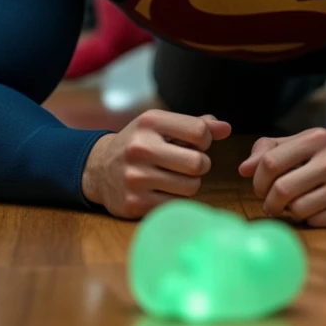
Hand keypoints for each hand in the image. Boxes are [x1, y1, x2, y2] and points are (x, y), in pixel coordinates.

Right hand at [82, 109, 231, 218]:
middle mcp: (140, 147)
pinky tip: (160, 190)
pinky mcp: (134, 203)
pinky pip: (176, 204)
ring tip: (173, 177)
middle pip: (198, 163)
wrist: (98, 169)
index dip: (204, 141)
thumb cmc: (141, 144)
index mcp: (150, 122)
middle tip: (187, 165)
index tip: (193, 144)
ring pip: (191, 187)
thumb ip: (197, 125)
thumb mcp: (163, 126)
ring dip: (188, 184)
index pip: (200, 132)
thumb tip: (226, 128)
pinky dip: (174, 198)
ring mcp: (135, 177)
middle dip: (200, 165)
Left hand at [239, 129, 325, 227]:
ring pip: (298, 209)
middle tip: (271, 203)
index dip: (258, 180)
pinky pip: (317, 222)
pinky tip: (316, 210)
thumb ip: (271, 149)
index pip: (270, 162)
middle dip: (269, 201)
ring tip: (296, 205)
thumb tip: (243, 168)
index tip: (260, 187)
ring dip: (290, 212)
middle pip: (281, 189)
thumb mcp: (307, 143)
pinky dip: (310, 219)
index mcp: (318, 139)